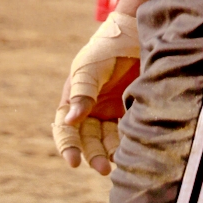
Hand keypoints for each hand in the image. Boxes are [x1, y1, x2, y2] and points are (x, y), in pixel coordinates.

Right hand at [52, 12, 139, 175]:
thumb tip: (69, 121)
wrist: (136, 34)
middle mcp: (90, 106)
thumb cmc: (107, 48)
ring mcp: (109, 108)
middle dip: (93, 155)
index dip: (67, 146)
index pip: (65, 128)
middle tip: (104, 168)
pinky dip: (126, 142)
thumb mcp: (91, 68)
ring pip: (107, 139)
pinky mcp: (128, 109)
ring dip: (110, 152)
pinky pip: (124, 131)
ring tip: (120, 161)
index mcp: (74, 97)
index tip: (74, 162)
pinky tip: (133, 149)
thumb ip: (82, 93)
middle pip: (87, 139)